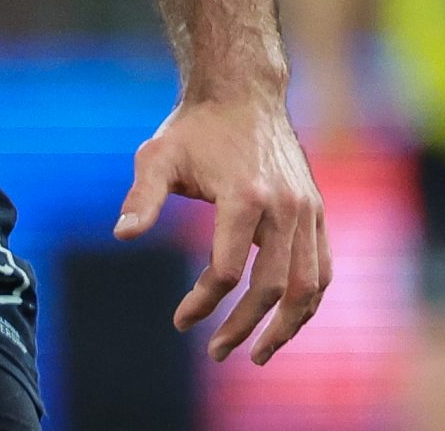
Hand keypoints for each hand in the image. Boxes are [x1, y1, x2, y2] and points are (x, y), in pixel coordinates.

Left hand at [114, 92, 329, 364]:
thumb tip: (122, 236)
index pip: (227, 271)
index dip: (203, 302)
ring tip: (258, 352)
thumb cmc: (194, 127)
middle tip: (217, 352)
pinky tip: (285, 320)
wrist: (243, 92)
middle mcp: (285, 208)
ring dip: (286, 327)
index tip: (181, 321)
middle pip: (271, 288)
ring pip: (309, 287)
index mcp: (245, 196)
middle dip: (242, 326)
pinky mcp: (317, 212)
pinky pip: (322, 269)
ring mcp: (308, 211)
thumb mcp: (157, 156)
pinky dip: (307, 301)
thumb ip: (142, 197)